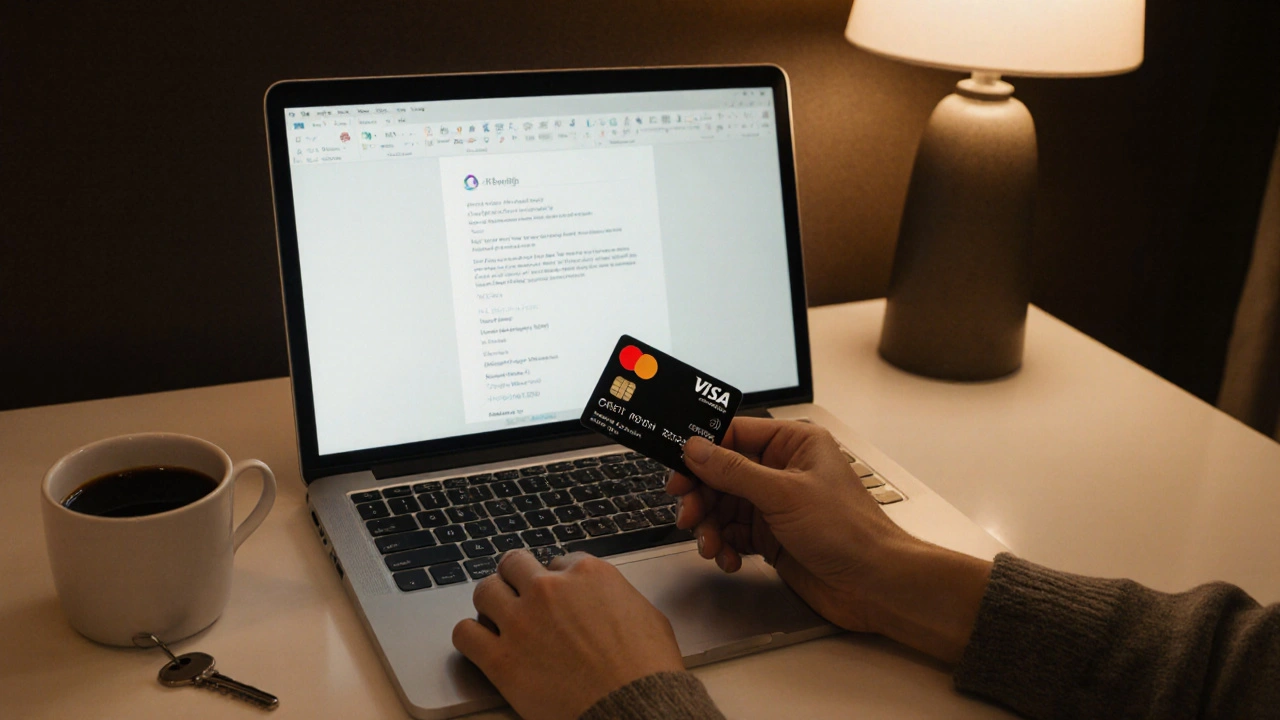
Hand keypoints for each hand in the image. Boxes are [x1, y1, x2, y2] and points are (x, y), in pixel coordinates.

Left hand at [452, 550, 683, 719]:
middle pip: (513, 564)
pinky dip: (470, 636)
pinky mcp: (501, 660)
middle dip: (517, 579)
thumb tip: (605, 600)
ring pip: (484, 591)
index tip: (558, 596)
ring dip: (490, 602)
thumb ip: (614, 595)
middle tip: (519, 596)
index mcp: (587, 573)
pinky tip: (480, 643)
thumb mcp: (645, 613)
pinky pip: (464, 633)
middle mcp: (549, 589)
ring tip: (496, 617)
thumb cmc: (647, 669)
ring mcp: (521, 622)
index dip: (557, 580)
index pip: (558, 561)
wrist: (635, 708)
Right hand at [668, 417, 991, 663]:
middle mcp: (783, 469)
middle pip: (722, 473)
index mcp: (793, 443)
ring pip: (724, 506)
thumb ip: (734, 471)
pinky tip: (728, 558)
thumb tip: (695, 448)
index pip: (734, 434)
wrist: (875, 585)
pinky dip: (725, 546)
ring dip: (711, 526)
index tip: (677, 471)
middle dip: (702, 496)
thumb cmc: (848, 531)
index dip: (702, 452)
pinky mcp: (773, 536)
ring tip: (710, 545)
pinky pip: (734, 534)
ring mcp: (777, 504)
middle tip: (689, 515)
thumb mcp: (784, 494)